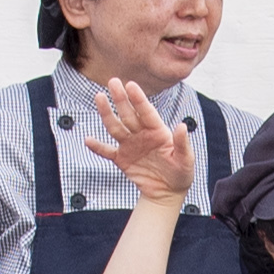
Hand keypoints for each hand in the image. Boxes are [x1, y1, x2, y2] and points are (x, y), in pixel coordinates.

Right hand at [84, 78, 197, 201]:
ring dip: (107, 113)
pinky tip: (88, 140)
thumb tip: (182, 125)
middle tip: (113, 81)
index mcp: (158, 131)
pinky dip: (97, 147)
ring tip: (99, 97)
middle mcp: (142, 134)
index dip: (139, 99)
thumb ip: (182, 143)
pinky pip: (107, 151)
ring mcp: (130, 146)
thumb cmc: (181, 174)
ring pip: (116, 127)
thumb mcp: (186, 160)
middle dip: (120, 99)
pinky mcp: (122, 159)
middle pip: (128, 114)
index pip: (147, 112)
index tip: (131, 85)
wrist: (168, 192)